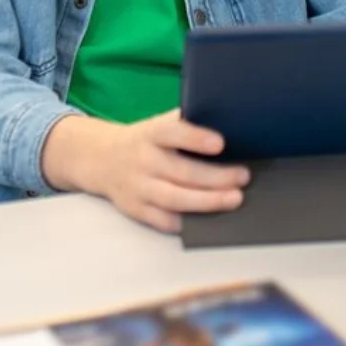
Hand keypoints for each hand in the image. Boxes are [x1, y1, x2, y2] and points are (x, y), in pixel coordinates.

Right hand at [94, 110, 249, 233]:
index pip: (173, 132)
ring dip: (207, 201)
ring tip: (234, 199)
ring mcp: (138, 187)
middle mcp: (144, 160)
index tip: (221, 144)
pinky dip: (184, 222)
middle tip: (243, 177)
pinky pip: (161, 220)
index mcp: (151, 133)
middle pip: (182, 172)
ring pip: (174, 199)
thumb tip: (228, 125)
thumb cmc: (146, 139)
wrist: (102, 159)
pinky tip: (207, 220)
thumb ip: (186, 124)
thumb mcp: (159, 123)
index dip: (196, 138)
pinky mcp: (135, 209)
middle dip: (216, 178)